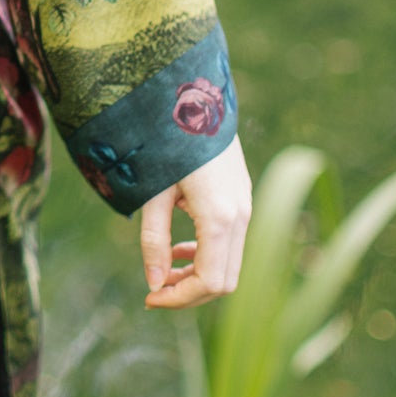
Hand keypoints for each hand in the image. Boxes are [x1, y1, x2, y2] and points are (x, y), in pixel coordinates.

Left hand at [140, 134, 252, 308]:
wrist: (195, 97)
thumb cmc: (166, 142)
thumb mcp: (152, 192)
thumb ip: (154, 241)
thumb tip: (154, 285)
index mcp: (219, 217)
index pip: (209, 282)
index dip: (180, 298)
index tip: (150, 299)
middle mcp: (240, 216)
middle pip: (224, 281)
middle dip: (189, 294)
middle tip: (154, 293)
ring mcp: (245, 208)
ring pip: (230, 265)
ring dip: (198, 277)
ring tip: (163, 275)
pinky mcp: (241, 200)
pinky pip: (230, 244)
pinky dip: (207, 257)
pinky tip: (180, 250)